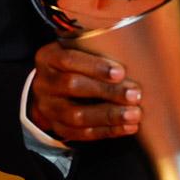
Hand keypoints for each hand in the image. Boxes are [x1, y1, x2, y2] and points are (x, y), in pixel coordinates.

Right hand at [27, 42, 142, 141]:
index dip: (95, 66)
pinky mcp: (58, 127)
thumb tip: (129, 47)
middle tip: (134, 94)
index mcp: (47, 58)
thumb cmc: (75, 64)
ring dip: (109, 115)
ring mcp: (48, 108)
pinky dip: (108, 131)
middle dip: (107, 91)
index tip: (120, 72)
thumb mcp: (77, 49)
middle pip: (73, 86)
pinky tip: (128, 127)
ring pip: (77, 115)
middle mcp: (43, 83)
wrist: (52, 89)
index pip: (68, 60)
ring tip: (135, 114)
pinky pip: (82, 133)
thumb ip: (95, 47)